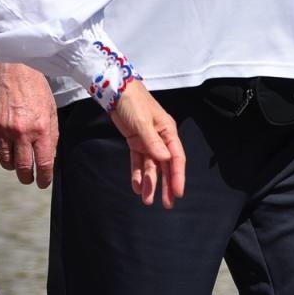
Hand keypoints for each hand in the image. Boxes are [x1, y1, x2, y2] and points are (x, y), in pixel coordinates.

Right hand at [0, 60, 56, 186]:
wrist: (12, 66)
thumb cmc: (35, 86)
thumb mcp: (50, 110)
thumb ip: (51, 135)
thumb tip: (47, 158)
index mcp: (41, 128)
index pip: (43, 164)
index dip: (44, 178)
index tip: (43, 182)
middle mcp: (21, 132)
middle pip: (23, 169)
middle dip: (27, 178)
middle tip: (29, 178)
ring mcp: (3, 129)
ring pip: (6, 162)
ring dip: (13, 166)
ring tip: (18, 161)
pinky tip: (6, 147)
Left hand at [107, 83, 185, 208]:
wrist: (116, 90)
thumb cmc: (133, 102)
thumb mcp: (143, 121)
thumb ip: (152, 141)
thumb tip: (165, 158)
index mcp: (168, 132)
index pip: (176, 158)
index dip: (177, 176)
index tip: (177, 193)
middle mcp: (160, 139)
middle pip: (165, 165)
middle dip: (166, 185)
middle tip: (166, 204)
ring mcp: (148, 141)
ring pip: (151, 166)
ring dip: (149, 182)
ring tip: (147, 200)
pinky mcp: (135, 141)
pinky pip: (137, 161)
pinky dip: (136, 173)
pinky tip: (135, 186)